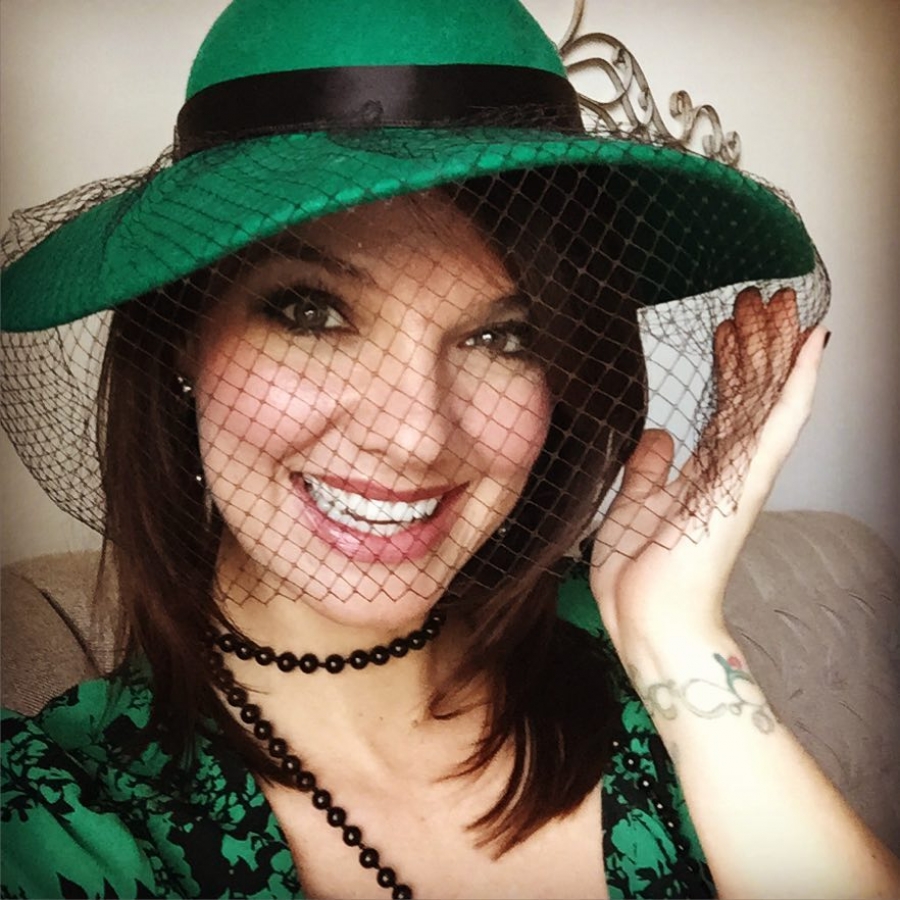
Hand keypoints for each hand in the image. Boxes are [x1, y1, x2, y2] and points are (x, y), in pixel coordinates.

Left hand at [590, 287, 827, 657]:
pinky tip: (813, 350)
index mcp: (700, 475)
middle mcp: (727, 470)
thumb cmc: (638, 574)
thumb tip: (659, 435)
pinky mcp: (743, 486)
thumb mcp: (631, 506)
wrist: (645, 619)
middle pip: (749, 394)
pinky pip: (776, 428)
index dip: (728, 364)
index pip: (722, 407)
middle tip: (759, 298)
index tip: (728, 325)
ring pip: (765, 398)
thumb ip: (648, 469)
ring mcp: (740, 476)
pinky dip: (796, 387)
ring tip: (778, 304)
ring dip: (774, 349)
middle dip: (755, 344)